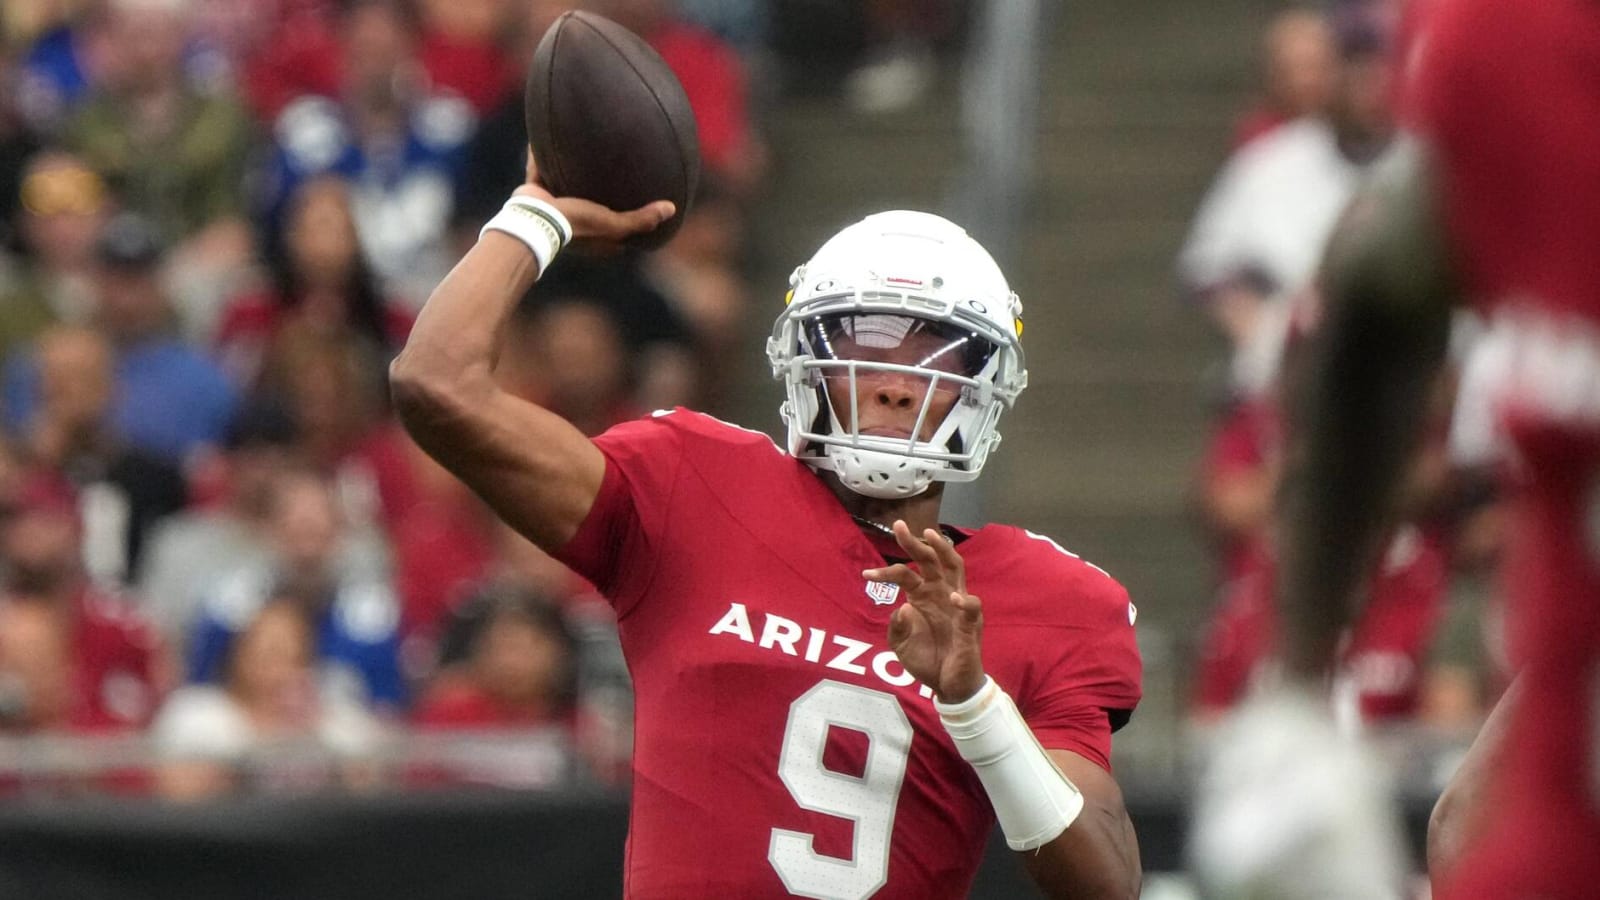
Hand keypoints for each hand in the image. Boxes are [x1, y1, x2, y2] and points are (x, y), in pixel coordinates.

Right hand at [516, 146, 674, 244]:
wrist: (536, 220)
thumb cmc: (578, 224)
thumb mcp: (614, 224)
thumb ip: (641, 219)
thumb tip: (671, 209)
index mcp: (594, 234)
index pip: (617, 227)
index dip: (630, 217)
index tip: (642, 199)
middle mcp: (575, 221)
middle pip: (593, 202)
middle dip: (601, 189)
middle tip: (615, 168)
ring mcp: (554, 205)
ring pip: (567, 183)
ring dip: (572, 170)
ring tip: (584, 151)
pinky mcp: (537, 190)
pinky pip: (543, 168)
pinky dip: (545, 155)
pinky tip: (550, 136)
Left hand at [864, 521, 985, 703]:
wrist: (948, 686)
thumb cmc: (928, 661)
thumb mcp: (901, 646)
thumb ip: (896, 628)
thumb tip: (901, 609)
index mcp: (923, 597)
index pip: (906, 574)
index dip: (886, 571)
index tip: (866, 575)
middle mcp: (941, 594)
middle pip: (930, 560)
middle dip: (915, 543)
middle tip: (900, 526)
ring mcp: (957, 606)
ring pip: (955, 569)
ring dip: (944, 552)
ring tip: (930, 537)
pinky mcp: (971, 625)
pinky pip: (971, 607)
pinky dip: (964, 600)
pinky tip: (954, 597)